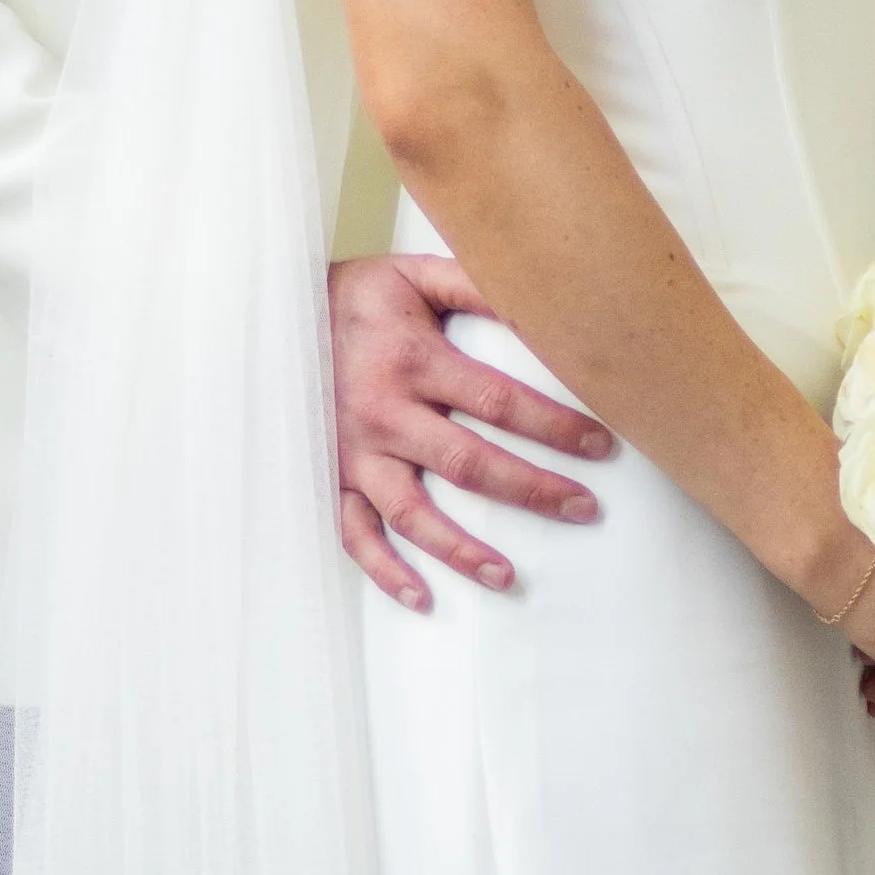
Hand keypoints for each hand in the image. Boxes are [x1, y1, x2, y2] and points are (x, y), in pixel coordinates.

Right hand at [329, 255, 612, 611]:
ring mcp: (353, 453)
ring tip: (509, 577)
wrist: (272, 318)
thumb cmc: (356, 298)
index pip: (498, 401)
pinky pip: (354, 533)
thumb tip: (540, 301)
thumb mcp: (413, 276)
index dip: (553, 426)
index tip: (601, 445)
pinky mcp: (330, 477)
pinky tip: (422, 598)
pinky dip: (384, 570)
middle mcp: (384, 414)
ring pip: (412, 513)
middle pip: (467, 464)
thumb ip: (474, 285)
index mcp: (412, 361)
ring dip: (460, 549)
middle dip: (531, 490)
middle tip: (584, 509)